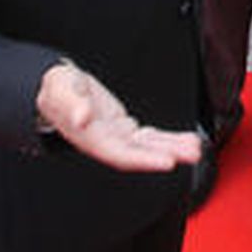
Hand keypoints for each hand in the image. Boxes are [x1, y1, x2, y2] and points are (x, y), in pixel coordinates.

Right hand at [36, 60, 202, 171]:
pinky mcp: (124, 128)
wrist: (56, 89)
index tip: (168, 162)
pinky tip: (185, 140)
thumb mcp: (61, 89)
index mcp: (91, 138)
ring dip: (172, 148)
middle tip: (193, 154)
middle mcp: (106, 142)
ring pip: (148, 147)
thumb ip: (72, 103)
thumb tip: (82, 116)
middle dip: (167, 154)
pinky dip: (167, 139)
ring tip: (195, 148)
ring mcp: (116, 136)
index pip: (121, 154)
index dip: (145, 160)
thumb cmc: (57, 89)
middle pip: (139, 153)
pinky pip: (149, 137)